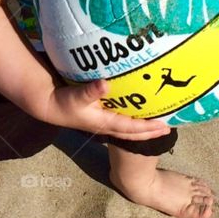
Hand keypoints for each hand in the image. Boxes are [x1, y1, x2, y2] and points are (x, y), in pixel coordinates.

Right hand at [42, 77, 172, 139]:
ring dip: (144, 130)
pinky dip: (134, 125)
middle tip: (168, 129)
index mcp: (105, 122)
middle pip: (133, 134)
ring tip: (158, 126)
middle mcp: (107, 126)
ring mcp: (104, 124)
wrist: (50, 106)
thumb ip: (91, 90)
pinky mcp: (100, 119)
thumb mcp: (77, 96)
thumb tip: (105, 84)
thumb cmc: (64, 101)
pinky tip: (139, 118)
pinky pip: (122, 125)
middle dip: (151, 132)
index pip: (131, 128)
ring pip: (128, 132)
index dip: (148, 127)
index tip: (163, 126)